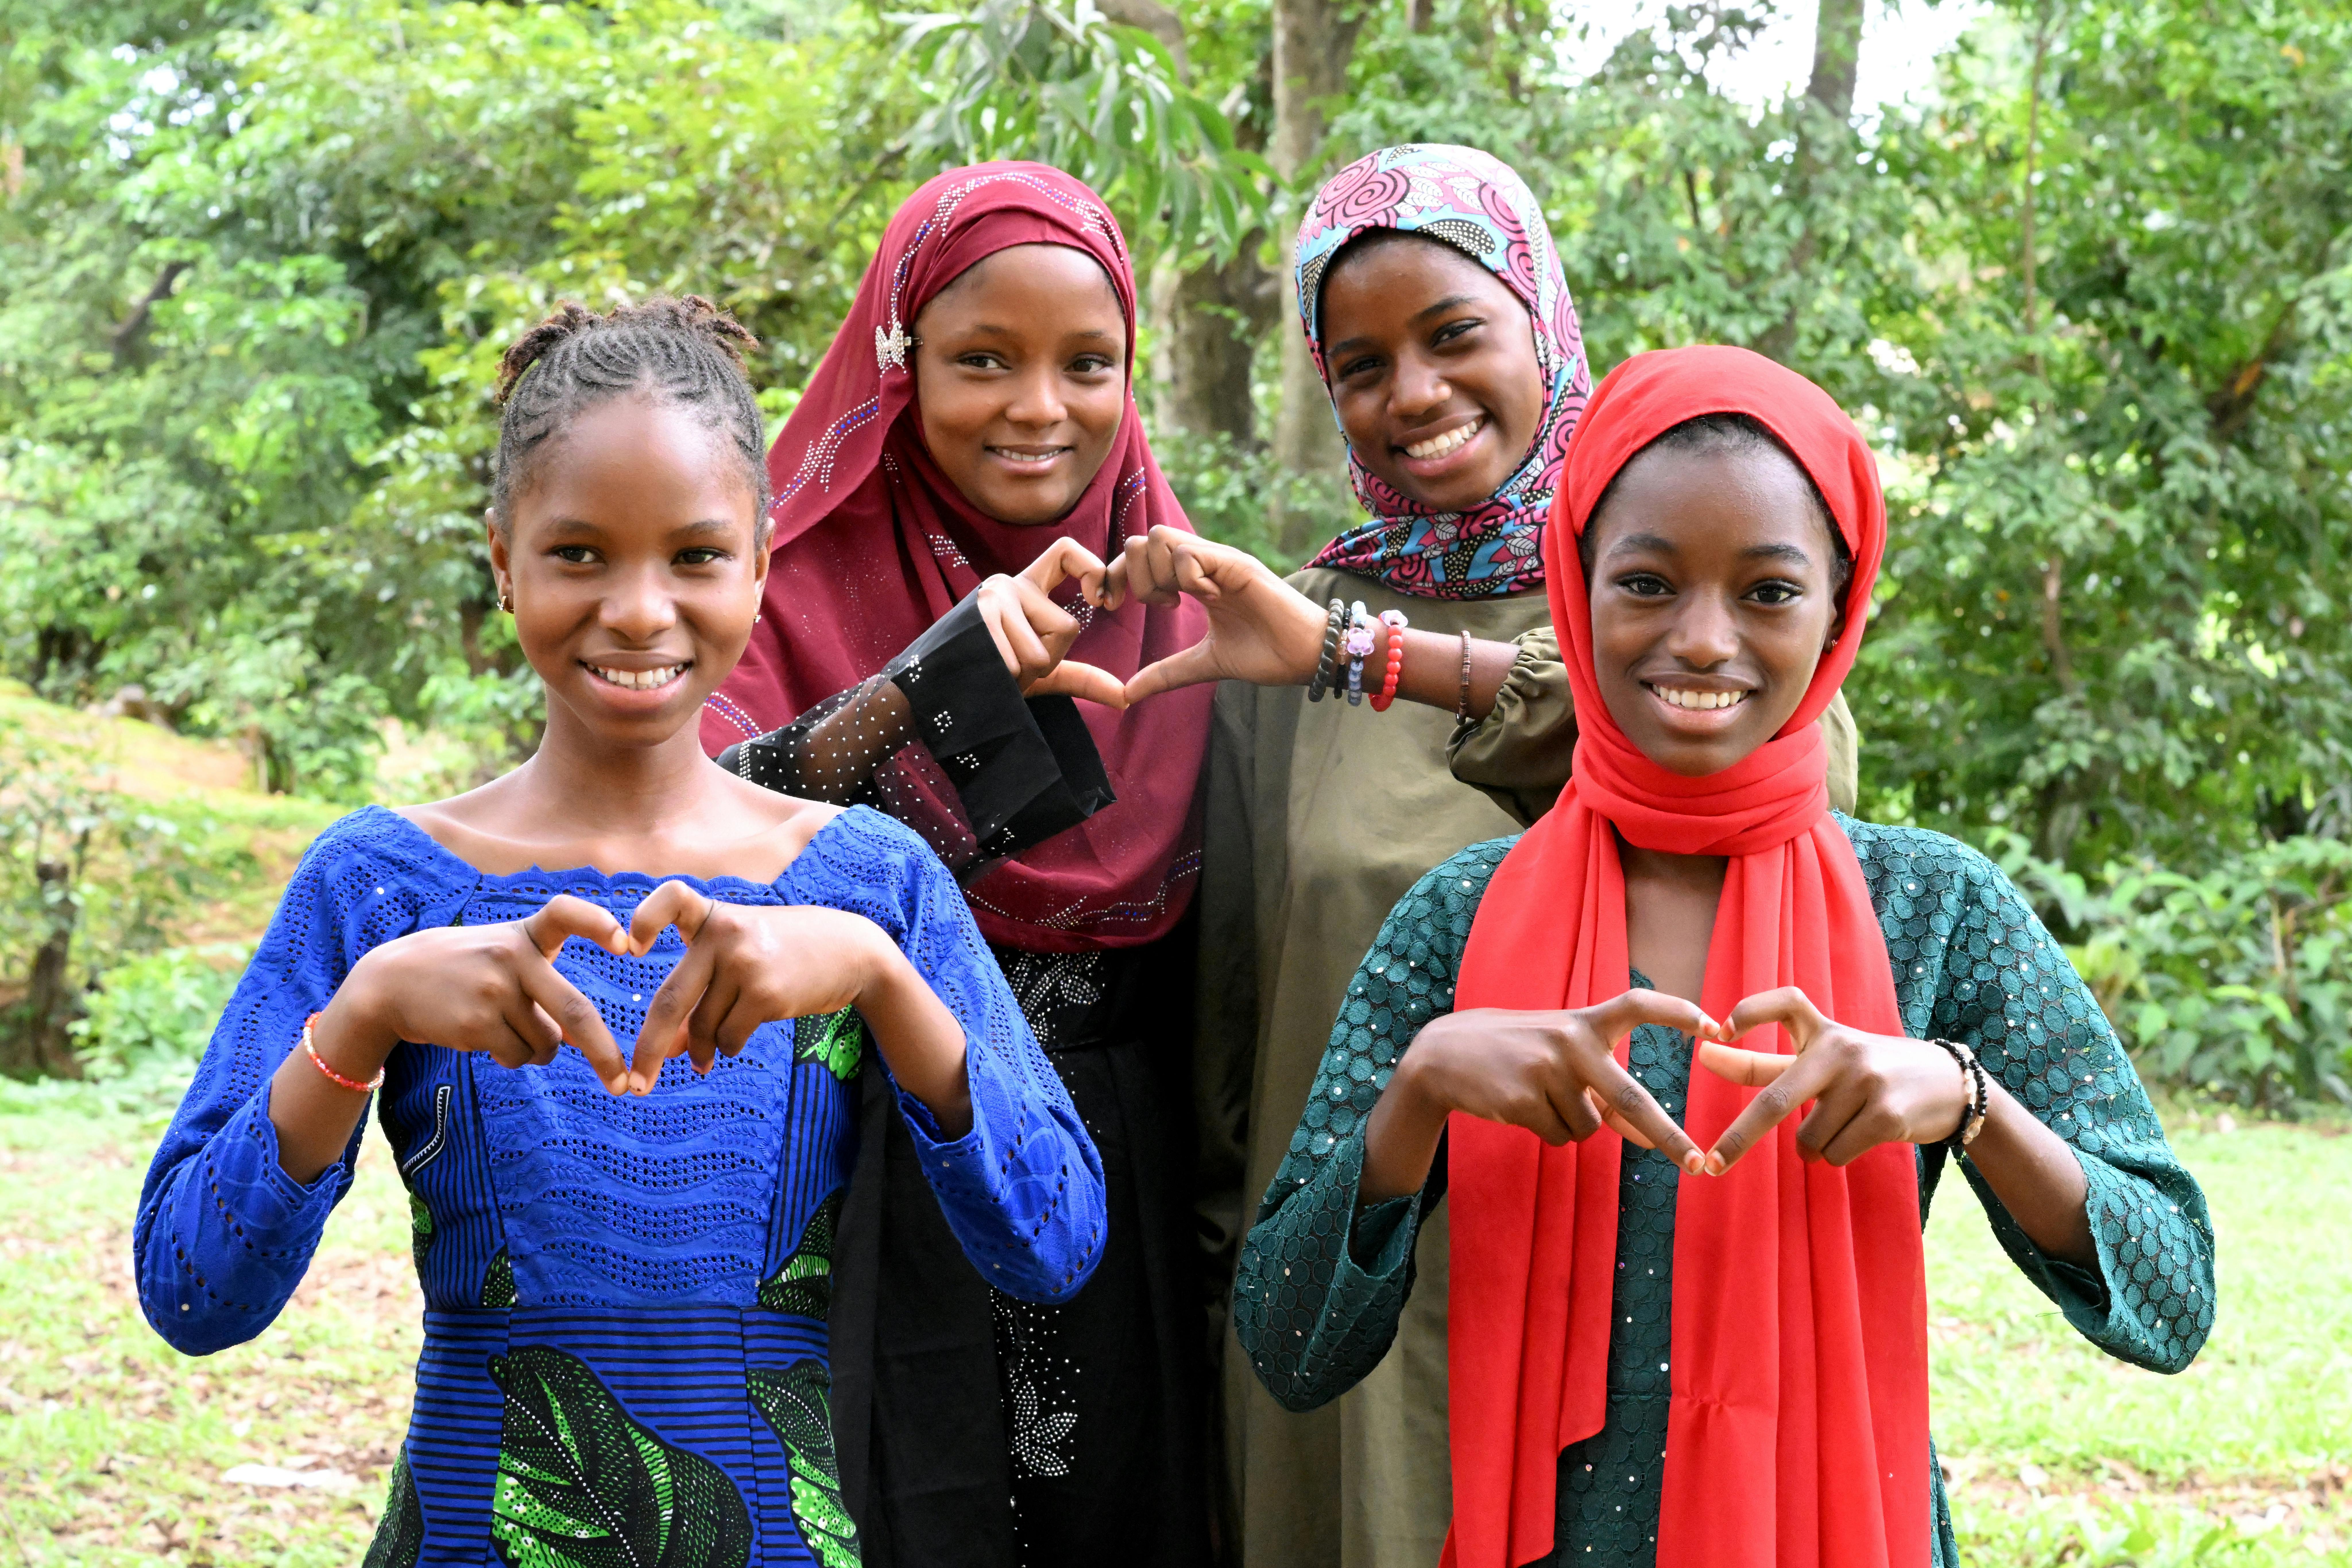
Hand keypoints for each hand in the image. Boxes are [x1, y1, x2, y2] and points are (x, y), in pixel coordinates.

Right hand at [333, 894, 635, 1092]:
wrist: (390, 983)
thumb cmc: (461, 971)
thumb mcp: (501, 953)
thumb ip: (541, 981)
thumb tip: (576, 1040)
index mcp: (524, 935)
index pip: (565, 912)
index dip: (598, 924)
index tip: (628, 944)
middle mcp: (512, 958)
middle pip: (574, 1012)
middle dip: (604, 1053)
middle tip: (623, 1083)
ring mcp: (493, 990)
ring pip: (544, 1043)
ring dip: (534, 1049)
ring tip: (501, 1026)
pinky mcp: (475, 1022)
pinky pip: (517, 1056)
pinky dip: (512, 1057)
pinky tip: (482, 1035)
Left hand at [624, 880, 899, 1086]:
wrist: (851, 951)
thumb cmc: (785, 953)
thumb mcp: (740, 956)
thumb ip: (700, 990)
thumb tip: (669, 1049)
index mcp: (714, 917)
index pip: (671, 898)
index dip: (644, 920)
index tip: (629, 948)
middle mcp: (726, 934)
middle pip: (672, 998)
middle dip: (649, 1048)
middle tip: (637, 1082)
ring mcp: (747, 963)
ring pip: (704, 1026)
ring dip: (701, 1051)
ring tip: (706, 1058)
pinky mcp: (767, 993)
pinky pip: (730, 1037)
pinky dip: (728, 1048)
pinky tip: (737, 1041)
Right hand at [974, 537, 1125, 707]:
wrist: (940, 692)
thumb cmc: (994, 676)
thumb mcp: (1043, 672)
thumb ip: (1083, 677)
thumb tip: (1126, 698)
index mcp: (1027, 587)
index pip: (1067, 552)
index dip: (1094, 569)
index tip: (1103, 601)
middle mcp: (1009, 583)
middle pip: (1067, 626)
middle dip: (1049, 659)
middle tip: (1016, 662)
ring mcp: (991, 597)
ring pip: (1042, 652)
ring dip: (1026, 674)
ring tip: (998, 667)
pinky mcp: (977, 617)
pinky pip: (1017, 662)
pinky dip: (1008, 679)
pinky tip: (989, 672)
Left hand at [1106, 526, 1328, 701]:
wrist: (1306, 656)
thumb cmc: (1264, 654)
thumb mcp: (1204, 664)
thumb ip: (1166, 673)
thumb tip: (1127, 693)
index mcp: (1193, 579)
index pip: (1139, 557)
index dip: (1116, 576)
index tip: (1113, 606)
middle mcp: (1203, 562)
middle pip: (1141, 540)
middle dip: (1133, 575)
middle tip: (1159, 606)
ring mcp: (1219, 560)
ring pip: (1159, 538)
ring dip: (1159, 575)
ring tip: (1183, 602)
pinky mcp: (1235, 564)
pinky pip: (1189, 554)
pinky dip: (1187, 578)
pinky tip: (1208, 599)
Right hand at [1361, 989, 1716, 1201]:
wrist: (1446, 1055)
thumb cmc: (1517, 1054)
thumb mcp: (1562, 1058)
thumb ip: (1605, 1090)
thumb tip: (1650, 1139)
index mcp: (1584, 1022)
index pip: (1638, 1004)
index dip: (1677, 1012)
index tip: (1715, 1025)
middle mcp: (1570, 1042)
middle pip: (1631, 1097)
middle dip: (1668, 1136)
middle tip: (1699, 1164)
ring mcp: (1546, 1071)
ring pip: (1588, 1127)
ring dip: (1570, 1124)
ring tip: (1538, 1097)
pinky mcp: (1523, 1099)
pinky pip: (1558, 1136)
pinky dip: (1547, 1131)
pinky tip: (1520, 1106)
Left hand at [1696, 987, 1968, 1173]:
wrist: (1948, 1087)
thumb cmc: (1868, 1073)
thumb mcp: (1820, 1061)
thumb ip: (1763, 1062)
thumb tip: (1705, 1055)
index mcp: (1824, 1030)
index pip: (1785, 1001)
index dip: (1750, 1012)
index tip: (1719, 1034)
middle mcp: (1843, 1050)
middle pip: (1777, 1097)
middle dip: (1740, 1136)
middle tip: (1712, 1163)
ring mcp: (1867, 1081)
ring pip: (1808, 1140)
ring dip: (1814, 1148)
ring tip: (1845, 1125)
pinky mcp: (1887, 1115)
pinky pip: (1834, 1154)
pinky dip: (1837, 1155)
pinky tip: (1863, 1135)